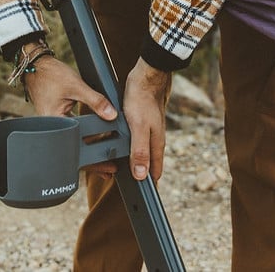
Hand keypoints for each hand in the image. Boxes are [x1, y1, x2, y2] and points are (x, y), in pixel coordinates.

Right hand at [22, 52, 118, 178]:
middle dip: (93, 160)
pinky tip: (94, 142)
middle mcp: (51, 129)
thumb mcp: (76, 86)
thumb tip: (112, 115)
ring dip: (88, 150)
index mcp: (53, 124)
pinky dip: (83, 138)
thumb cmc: (51, 75)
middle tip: (110, 169)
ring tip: (106, 159)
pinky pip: (71, 133)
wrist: (36, 66)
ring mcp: (53, 126)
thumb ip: (96, 101)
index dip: (93, 158)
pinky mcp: (56, 120)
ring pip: (73, 143)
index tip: (107, 164)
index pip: (76, 148)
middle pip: (74, 151)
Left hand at [123, 58, 171, 180]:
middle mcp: (154, 139)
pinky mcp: (142, 121)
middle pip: (148, 163)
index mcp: (156, 144)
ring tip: (118, 171)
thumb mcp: (138, 127)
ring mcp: (149, 130)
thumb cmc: (142, 99)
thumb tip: (141, 175)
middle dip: (139, 176)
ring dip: (132, 162)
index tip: (141, 199)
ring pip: (141, 151)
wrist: (146, 75)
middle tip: (126, 188)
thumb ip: (140, 151)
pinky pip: (135, 140)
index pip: (155, 172)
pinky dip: (128, 148)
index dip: (148, 186)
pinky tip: (118, 147)